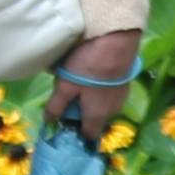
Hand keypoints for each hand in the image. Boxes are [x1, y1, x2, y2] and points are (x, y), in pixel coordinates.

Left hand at [50, 26, 144, 142]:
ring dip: (92, 99)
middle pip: (95, 119)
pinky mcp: (125, 81)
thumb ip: (56, 106)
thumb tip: (49, 123)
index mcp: (98, 116)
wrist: (117, 39)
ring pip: (103, 104)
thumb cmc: (89, 65)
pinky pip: (110, 92)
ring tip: (79, 83)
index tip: (63, 122)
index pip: (88, 135)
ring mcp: (122, 95)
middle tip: (68, 98)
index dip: (75, 131)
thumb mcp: (65, 85)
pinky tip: (93, 74)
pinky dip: (101, 88)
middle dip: (82, 113)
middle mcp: (113, 111)